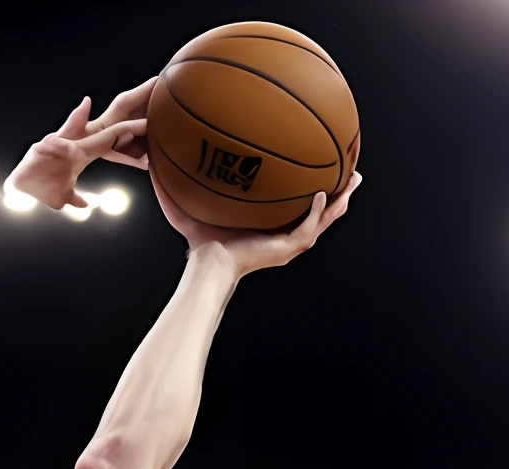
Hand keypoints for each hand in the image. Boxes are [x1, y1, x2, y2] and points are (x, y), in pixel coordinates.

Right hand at [7, 85, 150, 214]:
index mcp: (82, 155)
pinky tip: (62, 145)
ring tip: (110, 126)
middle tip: (147, 120)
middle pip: (102, 135)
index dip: (130, 137)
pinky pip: (51, 145)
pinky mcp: (40, 150)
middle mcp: (72, 147)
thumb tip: (86, 205)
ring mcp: (57, 147)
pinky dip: (57, 145)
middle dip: (124, 128)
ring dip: (91, 129)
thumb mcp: (62, 197)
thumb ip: (76, 198)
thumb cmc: (41, 189)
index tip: (151, 131)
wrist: (17, 190)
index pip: (110, 142)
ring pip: (78, 134)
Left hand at [157, 134, 361, 273]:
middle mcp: (282, 234)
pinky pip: (310, 227)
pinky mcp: (287, 249)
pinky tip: (324, 193)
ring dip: (340, 200)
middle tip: (352, 172)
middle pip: (320, 210)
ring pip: (324, 219)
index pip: (297, 204)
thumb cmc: (200, 243)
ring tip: (354, 180)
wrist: (207, 266)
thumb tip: (155, 161)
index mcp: (270, 226)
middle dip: (338, 191)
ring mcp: (288, 243)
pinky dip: (318, 211)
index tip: (320, 167)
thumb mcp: (192, 207)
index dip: (311, 188)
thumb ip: (177, 185)